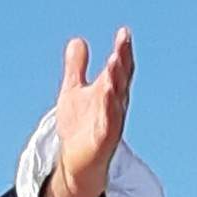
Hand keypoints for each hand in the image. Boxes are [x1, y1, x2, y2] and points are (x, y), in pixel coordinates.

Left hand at [45, 26, 134, 196]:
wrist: (76, 163)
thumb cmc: (79, 128)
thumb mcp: (73, 92)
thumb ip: (76, 68)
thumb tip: (77, 41)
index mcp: (109, 92)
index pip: (118, 68)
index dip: (122, 51)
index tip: (123, 33)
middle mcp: (114, 105)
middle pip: (120, 79)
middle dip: (122, 60)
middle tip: (122, 42)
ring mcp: (111, 122)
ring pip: (116, 98)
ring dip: (116, 79)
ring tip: (115, 60)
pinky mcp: (104, 141)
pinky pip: (109, 123)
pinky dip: (109, 109)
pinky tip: (106, 93)